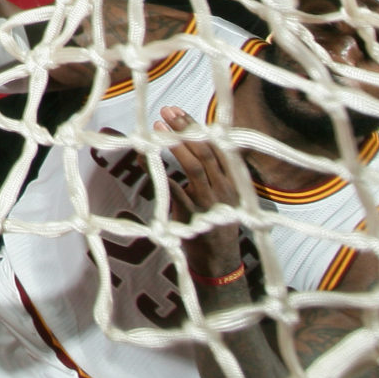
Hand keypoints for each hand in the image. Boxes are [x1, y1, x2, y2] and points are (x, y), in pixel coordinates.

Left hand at [157, 105, 244, 280]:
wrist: (220, 266)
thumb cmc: (216, 227)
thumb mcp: (220, 198)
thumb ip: (209, 175)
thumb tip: (185, 146)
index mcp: (232, 182)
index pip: (217, 147)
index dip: (197, 127)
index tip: (177, 112)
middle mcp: (225, 190)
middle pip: (207, 152)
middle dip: (187, 130)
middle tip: (166, 112)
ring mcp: (210, 204)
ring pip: (196, 169)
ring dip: (177, 146)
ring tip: (159, 129)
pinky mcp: (195, 218)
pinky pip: (177, 192)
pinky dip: (161, 175)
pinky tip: (146, 160)